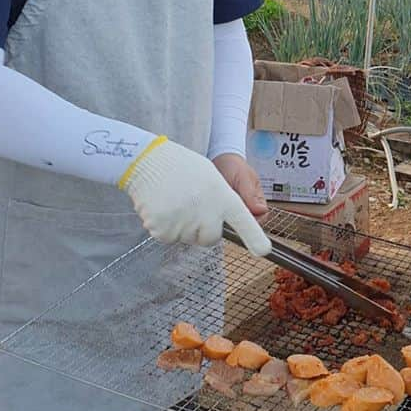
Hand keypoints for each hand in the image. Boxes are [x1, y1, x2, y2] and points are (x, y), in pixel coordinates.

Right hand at [121, 139, 270, 254]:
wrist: (147, 160)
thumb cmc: (181, 167)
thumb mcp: (211, 176)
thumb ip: (225, 199)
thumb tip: (236, 218)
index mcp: (221, 195)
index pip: (242, 220)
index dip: (254, 237)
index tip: (263, 250)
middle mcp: (205, 212)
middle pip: (210, 238)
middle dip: (203, 228)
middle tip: (191, 205)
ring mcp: (184, 223)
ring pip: (187, 239)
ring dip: (182, 226)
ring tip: (174, 199)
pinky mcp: (163, 230)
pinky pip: (168, 238)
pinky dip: (164, 226)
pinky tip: (161, 206)